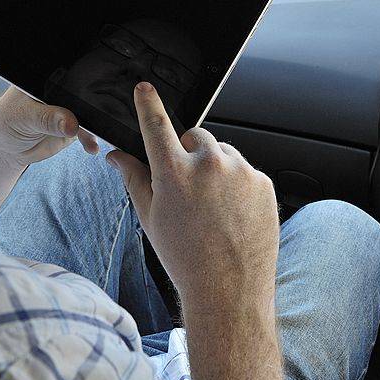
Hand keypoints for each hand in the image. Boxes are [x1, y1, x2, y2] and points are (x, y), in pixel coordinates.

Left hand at [0, 88, 97, 234]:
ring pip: (87, 114)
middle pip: (82, 95)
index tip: (86, 100)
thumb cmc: (5, 123)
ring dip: (92, 127)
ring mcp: (67, 110)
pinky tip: (91, 146)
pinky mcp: (72, 128)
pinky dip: (90, 139)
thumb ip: (48, 119)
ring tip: (90, 140)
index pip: (69, 77)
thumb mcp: (24, 116)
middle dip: (90, 107)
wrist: (3, 148)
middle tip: (88, 121)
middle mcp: (59, 92)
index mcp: (46, 79)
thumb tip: (71, 124)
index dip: (80, 86)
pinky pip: (86, 132)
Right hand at [106, 82, 278, 309]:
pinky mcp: (263, 182)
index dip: (148, 104)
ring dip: (214, 168)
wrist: (229, 291)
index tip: (144, 88)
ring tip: (212, 207)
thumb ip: (134, 179)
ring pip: (222, 153)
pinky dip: (237, 184)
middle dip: (187, 152)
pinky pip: (244, 170)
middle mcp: (209, 166)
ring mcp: (240, 172)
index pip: (157, 126)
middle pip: (194, 136)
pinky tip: (231, 213)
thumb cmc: (186, 258)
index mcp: (174, 174)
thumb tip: (117, 155)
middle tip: (186, 186)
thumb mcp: (150, 218)